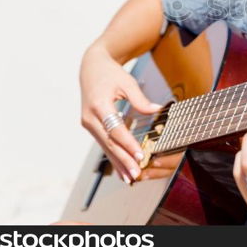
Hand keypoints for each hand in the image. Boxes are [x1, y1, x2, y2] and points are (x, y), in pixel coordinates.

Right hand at [79, 44, 160, 182]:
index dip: (129, 144)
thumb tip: (157, 110)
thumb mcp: (127, 82)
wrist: (91, 68)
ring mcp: (88, 123)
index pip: (115, 129)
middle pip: (109, 143)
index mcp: (99, 105)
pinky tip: (121, 170)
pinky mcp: (91, 126)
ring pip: (105, 147)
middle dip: (123, 160)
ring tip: (130, 178)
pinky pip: (104, 144)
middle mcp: (90, 117)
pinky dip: (113, 157)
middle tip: (136, 174)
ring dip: (118, 163)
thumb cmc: (110, 74)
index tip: (141, 155)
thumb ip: (141, 99)